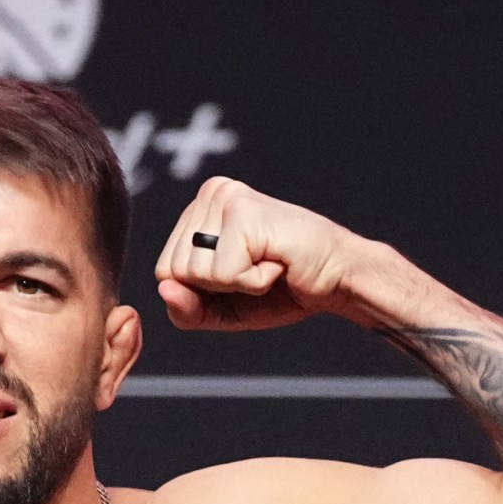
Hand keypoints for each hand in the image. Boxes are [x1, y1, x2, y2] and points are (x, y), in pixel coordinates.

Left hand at [154, 177, 370, 331]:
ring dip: (238, 284)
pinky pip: (224, 274)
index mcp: (200, 210)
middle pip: (174, 272)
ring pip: (195, 273)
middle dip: (218, 288)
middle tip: (257, 268)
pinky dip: (254, 282)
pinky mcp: (244, 213)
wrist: (338, 278)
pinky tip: (277, 262)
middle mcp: (210, 194)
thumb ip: (187, 308)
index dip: (202, 292)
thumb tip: (165, 290)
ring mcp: (226, 199)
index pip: (165, 271)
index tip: (241, 273)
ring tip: (268, 263)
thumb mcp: (223, 309)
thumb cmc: (283, 289)